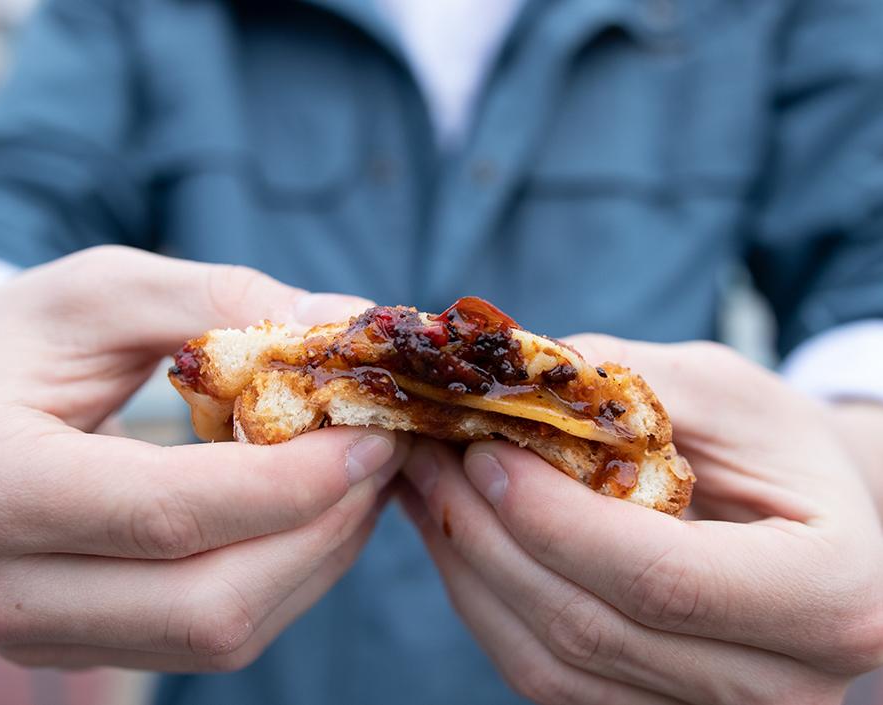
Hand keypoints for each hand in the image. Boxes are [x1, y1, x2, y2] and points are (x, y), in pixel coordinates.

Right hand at [0, 246, 407, 670]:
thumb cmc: (23, 343)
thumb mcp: (102, 292)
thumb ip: (219, 301)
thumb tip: (344, 326)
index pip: (167, 512)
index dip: (292, 481)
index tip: (370, 433)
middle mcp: (0, 585)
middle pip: (208, 601)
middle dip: (322, 526)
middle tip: (382, 451)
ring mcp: (41, 632)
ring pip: (222, 632)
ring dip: (319, 555)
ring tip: (361, 477)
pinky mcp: (84, 644)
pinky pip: (215, 637)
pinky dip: (288, 575)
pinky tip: (317, 513)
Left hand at [400, 336, 882, 703]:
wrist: (819, 526)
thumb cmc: (781, 450)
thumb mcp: (726, 392)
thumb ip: (628, 383)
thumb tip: (511, 381)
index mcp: (827, 595)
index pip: (659, 577)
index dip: (551, 516)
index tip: (483, 451)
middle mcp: (780, 685)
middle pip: (590, 629)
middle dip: (489, 537)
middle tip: (430, 459)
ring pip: (551, 664)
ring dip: (471, 572)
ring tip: (429, 491)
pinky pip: (546, 675)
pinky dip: (488, 604)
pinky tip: (459, 537)